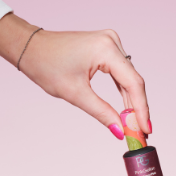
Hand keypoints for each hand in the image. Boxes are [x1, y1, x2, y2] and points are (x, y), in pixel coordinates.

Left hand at [0, 14, 150, 139]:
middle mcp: (112, 42)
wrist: (29, 47)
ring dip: (131, 101)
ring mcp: (109, 42)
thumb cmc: (46, 66)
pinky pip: (120, 72)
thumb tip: (120, 131)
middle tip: (142, 133)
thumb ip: (101, 112)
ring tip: (135, 125)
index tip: (146, 130)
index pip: (133, 83)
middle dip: (137, 108)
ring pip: (128, 77)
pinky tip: (126, 109)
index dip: (142, 109)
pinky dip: (122, 90)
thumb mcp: (75, 94)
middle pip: (133, 80)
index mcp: (106, 49)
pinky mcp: (105, 47)